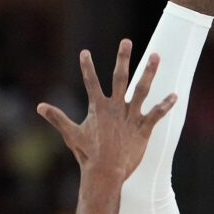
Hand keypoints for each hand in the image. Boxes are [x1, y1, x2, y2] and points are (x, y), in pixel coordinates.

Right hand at [37, 41, 174, 179]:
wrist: (105, 173)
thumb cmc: (88, 154)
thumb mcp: (71, 134)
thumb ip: (57, 118)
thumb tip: (39, 107)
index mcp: (98, 108)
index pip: (90, 82)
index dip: (87, 67)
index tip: (85, 52)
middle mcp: (115, 108)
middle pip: (119, 78)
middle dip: (122, 58)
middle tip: (126, 41)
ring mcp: (130, 117)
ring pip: (141, 90)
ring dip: (149, 72)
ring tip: (156, 55)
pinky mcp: (142, 129)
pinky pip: (156, 114)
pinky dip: (165, 105)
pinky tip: (174, 95)